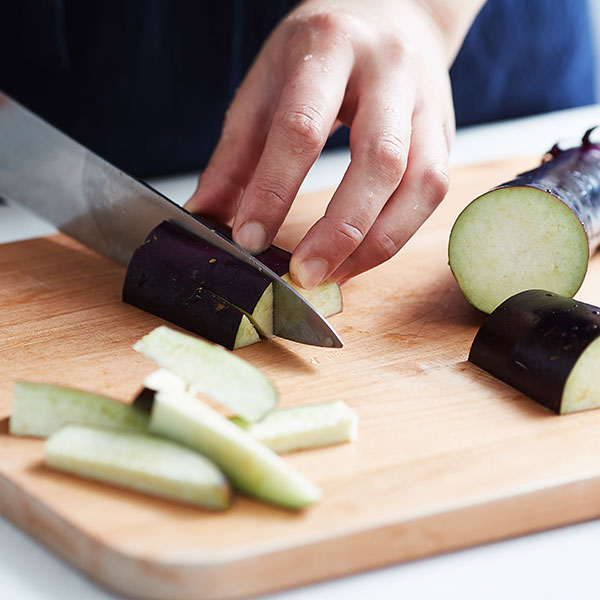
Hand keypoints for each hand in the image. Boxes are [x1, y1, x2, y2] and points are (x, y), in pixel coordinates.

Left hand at [186, 0, 482, 287]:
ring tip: (335, 276)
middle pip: (380, 159)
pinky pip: (433, 193)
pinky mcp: (445, 133)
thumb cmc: (317, 51)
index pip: (302, 127)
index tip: (249, 240)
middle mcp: (390, 70)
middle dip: (341, 228)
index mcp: (330, 46)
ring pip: (421, 183)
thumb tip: (206, 215)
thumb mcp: (265, 85)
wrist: (388, 12)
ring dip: (378, 242)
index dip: (274, 190)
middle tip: (304, 273)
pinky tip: (361, 256)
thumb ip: (235, 154)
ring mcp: (427, 103)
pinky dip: (397, 234)